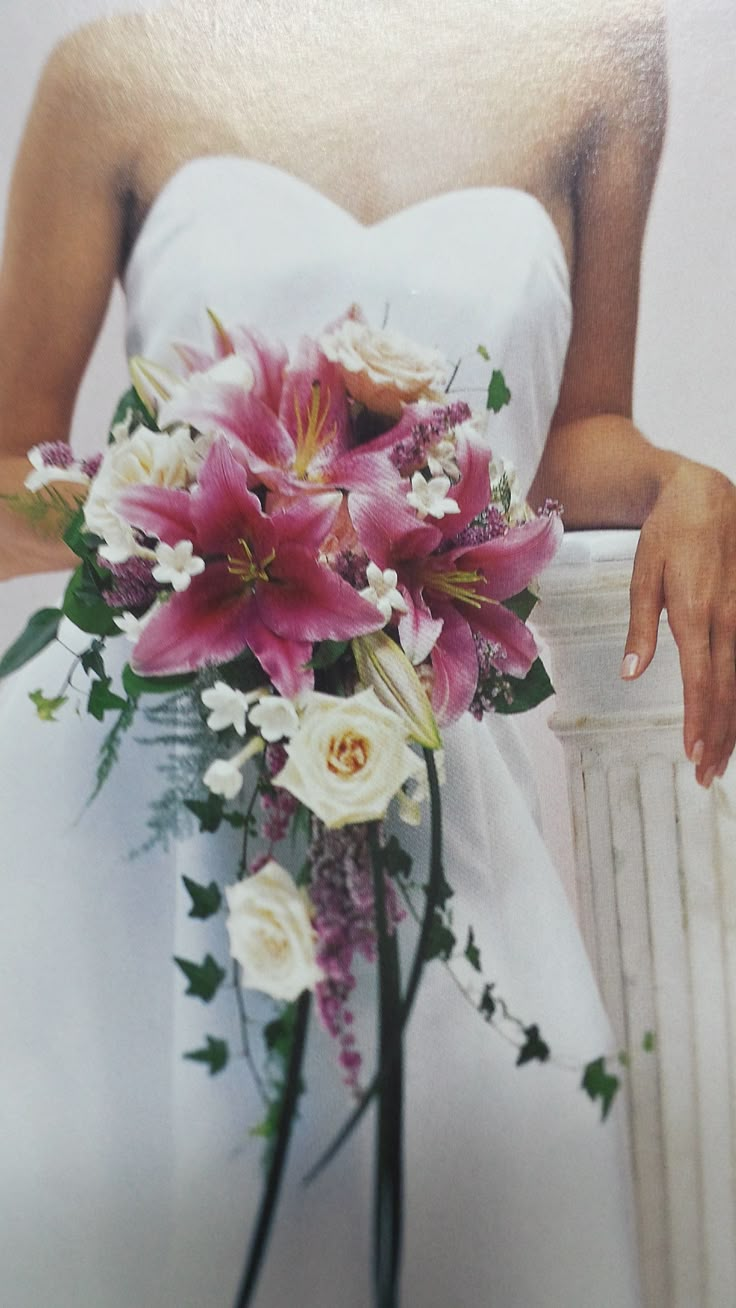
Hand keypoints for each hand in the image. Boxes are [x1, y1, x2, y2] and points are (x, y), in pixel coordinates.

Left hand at [622, 460, 735, 786]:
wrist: (705, 494)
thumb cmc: (668, 535)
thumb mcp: (643, 577)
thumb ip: (640, 628)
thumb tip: (631, 673)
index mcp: (697, 613)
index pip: (701, 680)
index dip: (699, 721)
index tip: (693, 754)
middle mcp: (730, 619)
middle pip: (729, 690)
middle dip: (720, 736)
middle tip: (707, 775)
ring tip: (724, 760)